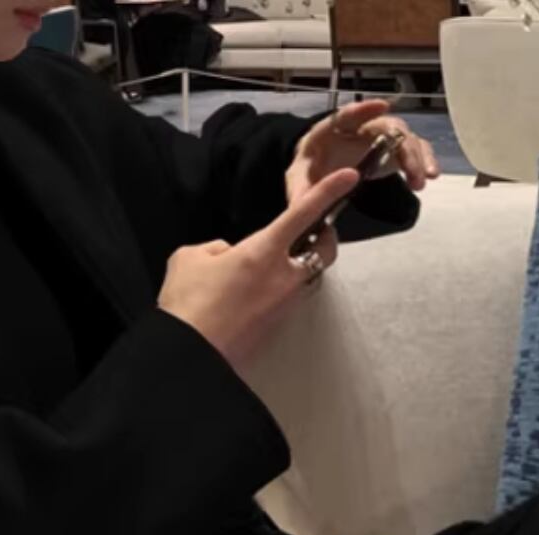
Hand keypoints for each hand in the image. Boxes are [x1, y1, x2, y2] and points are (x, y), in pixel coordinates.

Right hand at [158, 168, 359, 372]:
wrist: (192, 354)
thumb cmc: (188, 303)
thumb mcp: (190, 258)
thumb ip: (214, 248)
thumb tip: (226, 255)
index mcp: (263, 251)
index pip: (303, 214)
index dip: (328, 191)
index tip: (350, 176)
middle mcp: (283, 277)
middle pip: (323, 252)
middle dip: (324, 238)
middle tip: (313, 233)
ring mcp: (284, 306)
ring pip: (306, 278)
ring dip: (297, 268)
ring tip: (273, 267)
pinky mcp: (277, 328)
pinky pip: (287, 301)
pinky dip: (276, 292)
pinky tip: (252, 296)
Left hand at [285, 100, 440, 203]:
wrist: (315, 174)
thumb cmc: (307, 172)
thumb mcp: (298, 182)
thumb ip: (302, 191)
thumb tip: (314, 201)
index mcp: (330, 130)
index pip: (345, 115)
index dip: (363, 110)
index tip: (382, 106)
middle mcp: (359, 128)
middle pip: (386, 126)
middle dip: (402, 146)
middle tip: (412, 172)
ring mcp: (377, 138)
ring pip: (403, 138)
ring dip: (416, 157)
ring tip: (421, 181)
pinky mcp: (389, 151)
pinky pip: (410, 151)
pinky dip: (422, 162)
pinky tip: (429, 177)